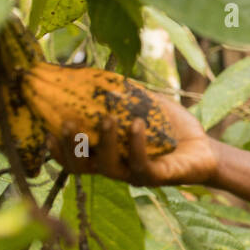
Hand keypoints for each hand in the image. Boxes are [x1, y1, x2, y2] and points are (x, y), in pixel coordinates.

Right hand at [45, 95, 219, 186]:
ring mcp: (133, 175)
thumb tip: (94, 71)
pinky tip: (138, 124)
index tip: (45, 127)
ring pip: (108, 166)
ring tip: (109, 117)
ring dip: (106, 141)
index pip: (72, 157)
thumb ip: (120, 95)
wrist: (204, 148)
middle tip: (68, 121)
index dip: (56, 147)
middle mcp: (114, 168)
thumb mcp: (143, 107)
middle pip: (81, 166)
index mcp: (105, 154)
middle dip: (71, 145)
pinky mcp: (157, 178)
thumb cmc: (169, 129)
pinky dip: (137, 143)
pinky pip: (141, 164)